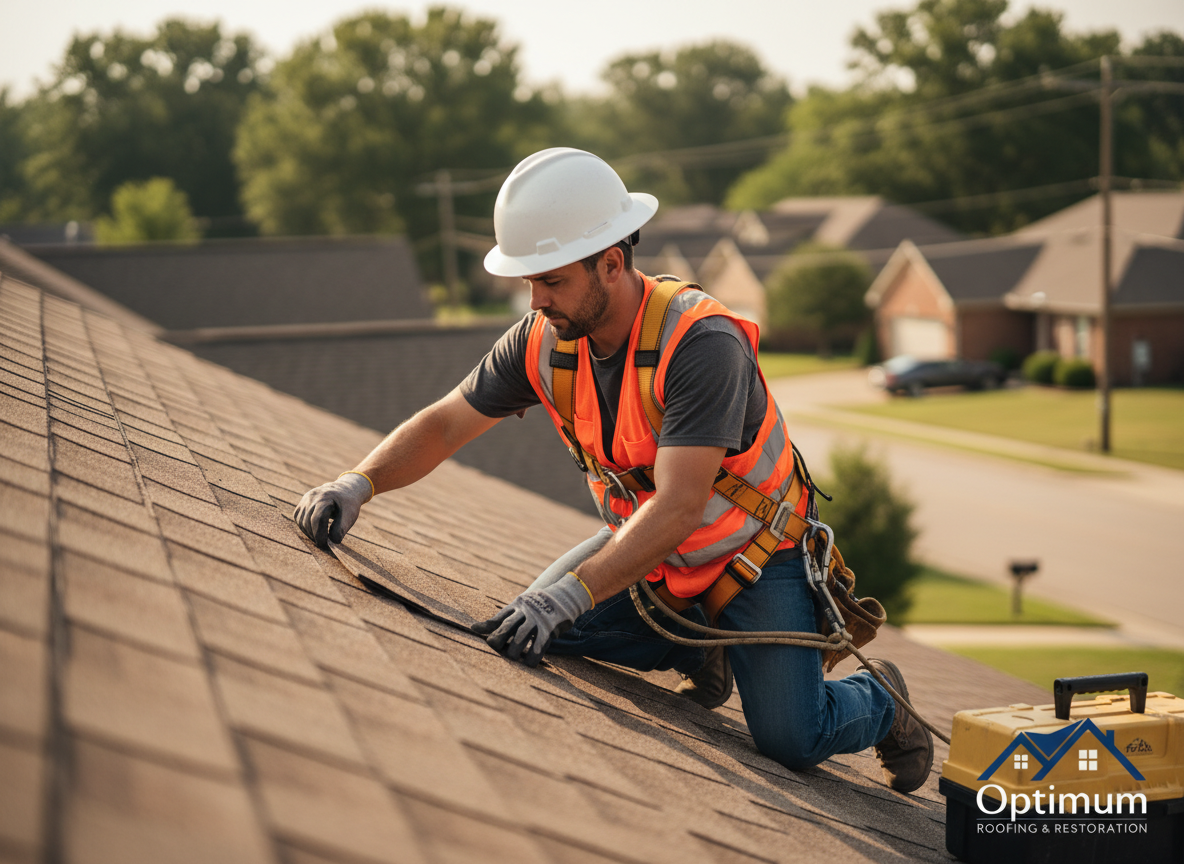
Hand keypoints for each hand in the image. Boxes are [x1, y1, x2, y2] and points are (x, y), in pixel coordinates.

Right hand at [294, 472, 372, 548]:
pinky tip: (314, 531)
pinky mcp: (302, 503)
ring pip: (301, 521)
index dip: (319, 534)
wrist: (344, 490)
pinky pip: (298, 518)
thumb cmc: (348, 504)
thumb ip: (342, 528)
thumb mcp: (350, 514)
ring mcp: (305, 499)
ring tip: (320, 538)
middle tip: (324, 544)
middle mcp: (312, 496)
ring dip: (309, 533)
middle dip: (314, 536)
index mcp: (325, 497)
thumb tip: (333, 541)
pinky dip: (304, 527)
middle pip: (308, 521)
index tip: (325, 545)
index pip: (317, 519)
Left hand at [471, 573, 593, 666]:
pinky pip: (539, 644)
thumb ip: (499, 619)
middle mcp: (525, 612)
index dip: (487, 628)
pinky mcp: (549, 628)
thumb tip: (473, 628)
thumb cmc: (535, 605)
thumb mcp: (517, 607)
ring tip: (512, 657)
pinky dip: (533, 656)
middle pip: (507, 627)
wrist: (565, 595)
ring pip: (521, 636)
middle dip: (499, 641)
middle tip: (496, 650)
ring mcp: (537, 619)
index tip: (481, 637)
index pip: (498, 619)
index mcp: (516, 606)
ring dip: (514, 650)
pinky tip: (529, 663)